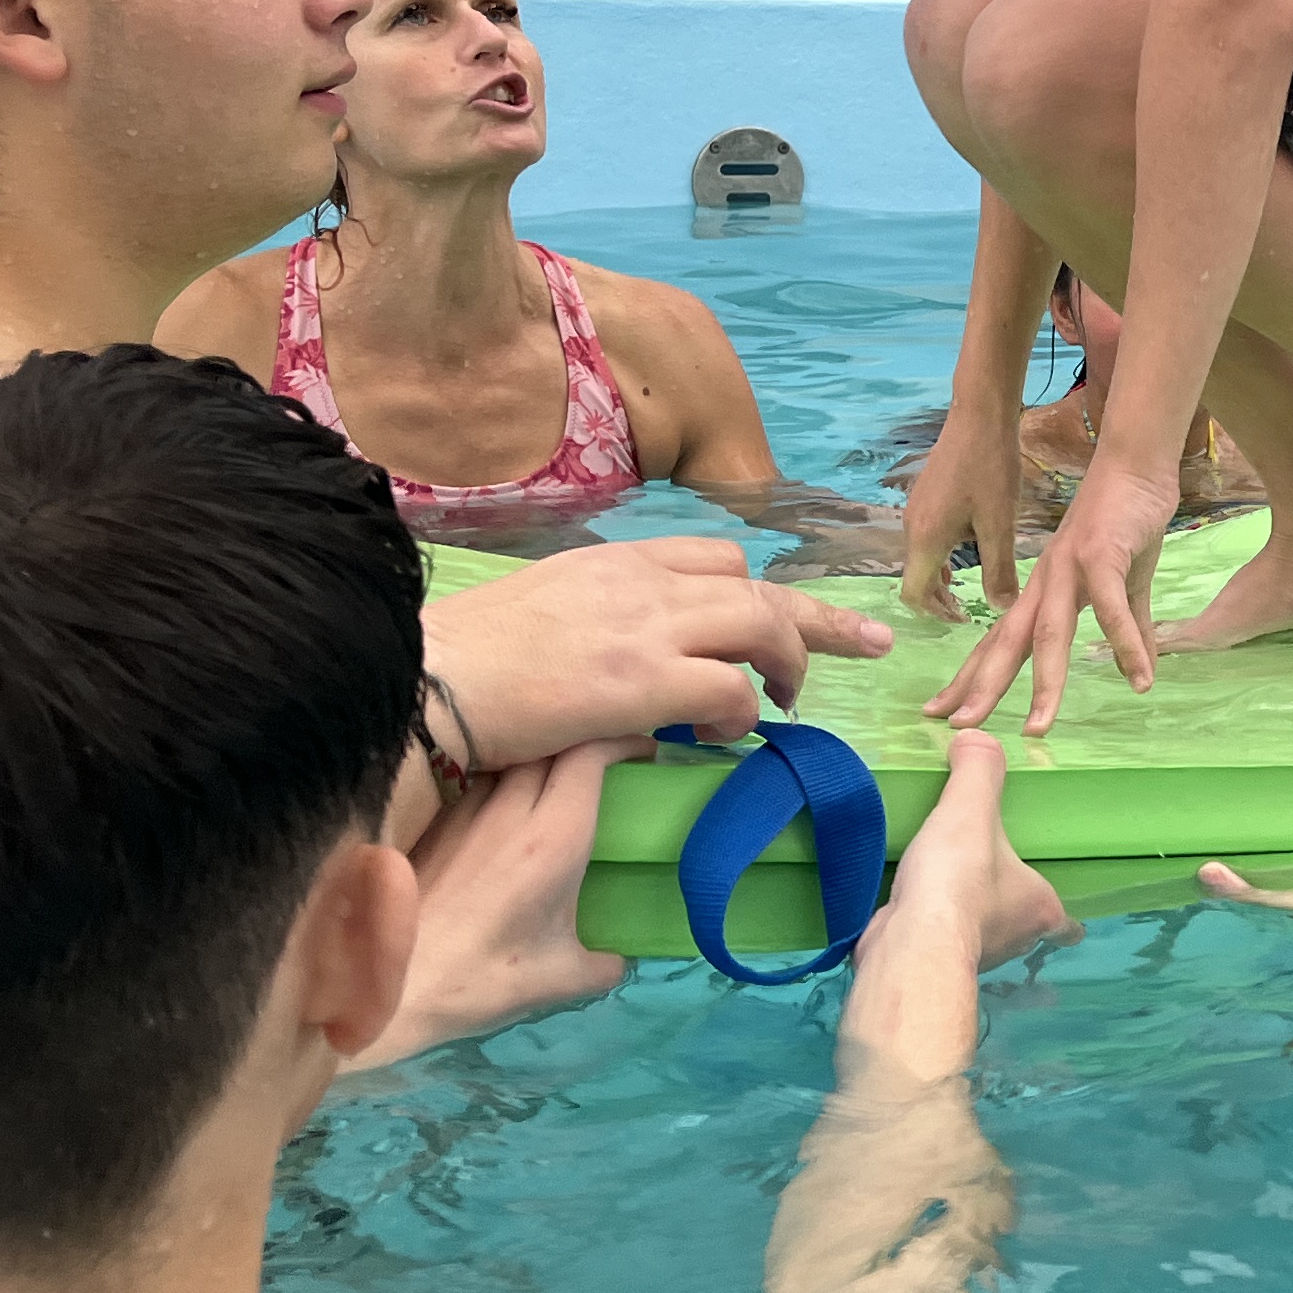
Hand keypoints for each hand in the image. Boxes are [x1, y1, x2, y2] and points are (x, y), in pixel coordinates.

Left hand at [357, 740, 634, 1063]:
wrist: (389, 987)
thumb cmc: (481, 981)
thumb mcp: (561, 981)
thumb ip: (603, 965)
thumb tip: (617, 961)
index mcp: (555, 836)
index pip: (591, 754)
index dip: (621, 742)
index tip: (643, 752)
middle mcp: (510, 807)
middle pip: (552, 743)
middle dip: (584, 743)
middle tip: (606, 762)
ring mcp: (465, 810)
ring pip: (510, 758)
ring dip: (537, 759)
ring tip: (553, 782)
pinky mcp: (433, 823)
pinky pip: (474, 782)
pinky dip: (498, 782)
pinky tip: (499, 816)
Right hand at [428, 537, 890, 760]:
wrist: (423, 678)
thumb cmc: (460, 658)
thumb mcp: (539, 611)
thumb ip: (596, 619)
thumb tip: (623, 658)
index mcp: (615, 562)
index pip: (713, 558)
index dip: (755, 592)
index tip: (781, 620)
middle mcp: (640, 581)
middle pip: (757, 585)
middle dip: (819, 619)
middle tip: (869, 644)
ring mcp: (645, 626)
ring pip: (761, 624)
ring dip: (792, 663)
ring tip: (792, 702)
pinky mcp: (640, 679)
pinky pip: (729, 689)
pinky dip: (743, 711)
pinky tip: (728, 734)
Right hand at [878, 731, 1074, 970]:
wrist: (910, 941)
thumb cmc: (959, 878)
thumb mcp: (972, 809)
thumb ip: (979, 769)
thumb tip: (977, 736)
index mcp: (1040, 909)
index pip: (1066, 926)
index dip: (1065, 921)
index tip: (1052, 906)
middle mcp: (1013, 940)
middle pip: (1022, 929)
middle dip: (1010, 909)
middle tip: (993, 879)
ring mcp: (975, 956)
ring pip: (982, 936)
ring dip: (970, 916)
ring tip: (951, 885)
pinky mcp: (935, 963)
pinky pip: (942, 941)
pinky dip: (933, 925)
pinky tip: (915, 902)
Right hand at [897, 402, 1026, 618]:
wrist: (979, 414)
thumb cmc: (991, 469)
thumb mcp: (1000, 524)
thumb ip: (999, 570)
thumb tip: (1003, 608)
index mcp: (926, 539)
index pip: (914, 594)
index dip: (936, 614)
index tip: (963, 619)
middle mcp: (911, 527)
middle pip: (914, 577)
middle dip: (938, 599)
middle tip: (967, 610)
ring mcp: (914, 509)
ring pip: (920, 557)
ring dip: (940, 577)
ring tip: (967, 587)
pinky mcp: (923, 495)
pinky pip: (925, 537)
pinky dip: (940, 555)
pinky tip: (966, 550)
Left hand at [924, 458, 1172, 731]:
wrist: (1136, 461)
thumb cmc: (1126, 520)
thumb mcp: (1127, 585)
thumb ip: (1131, 632)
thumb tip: (1141, 676)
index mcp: (1043, 590)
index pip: (1001, 641)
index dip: (974, 676)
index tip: (946, 712)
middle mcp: (1045, 583)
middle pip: (1008, 643)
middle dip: (982, 687)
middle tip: (956, 727)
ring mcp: (1070, 568)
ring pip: (1050, 634)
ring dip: (1044, 684)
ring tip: (1038, 729)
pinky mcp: (1102, 555)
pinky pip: (1111, 608)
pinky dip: (1124, 643)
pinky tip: (1139, 679)